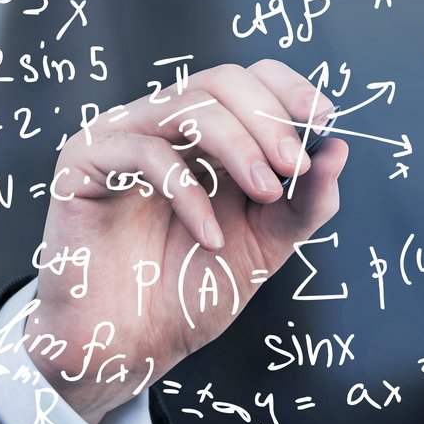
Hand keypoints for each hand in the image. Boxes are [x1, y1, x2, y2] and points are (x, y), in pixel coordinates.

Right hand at [25, 60, 346, 423]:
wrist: (131, 344)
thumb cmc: (190, 292)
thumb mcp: (266, 244)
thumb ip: (306, 203)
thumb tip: (338, 151)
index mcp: (208, 137)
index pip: (249, 80)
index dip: (288, 90)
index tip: (323, 120)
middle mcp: (164, 127)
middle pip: (222, 82)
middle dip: (269, 121)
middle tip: (294, 168)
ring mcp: (122, 139)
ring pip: (188, 106)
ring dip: (239, 146)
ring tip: (265, 194)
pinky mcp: (84, 162)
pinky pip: (144, 152)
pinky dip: (187, 191)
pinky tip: (209, 235)